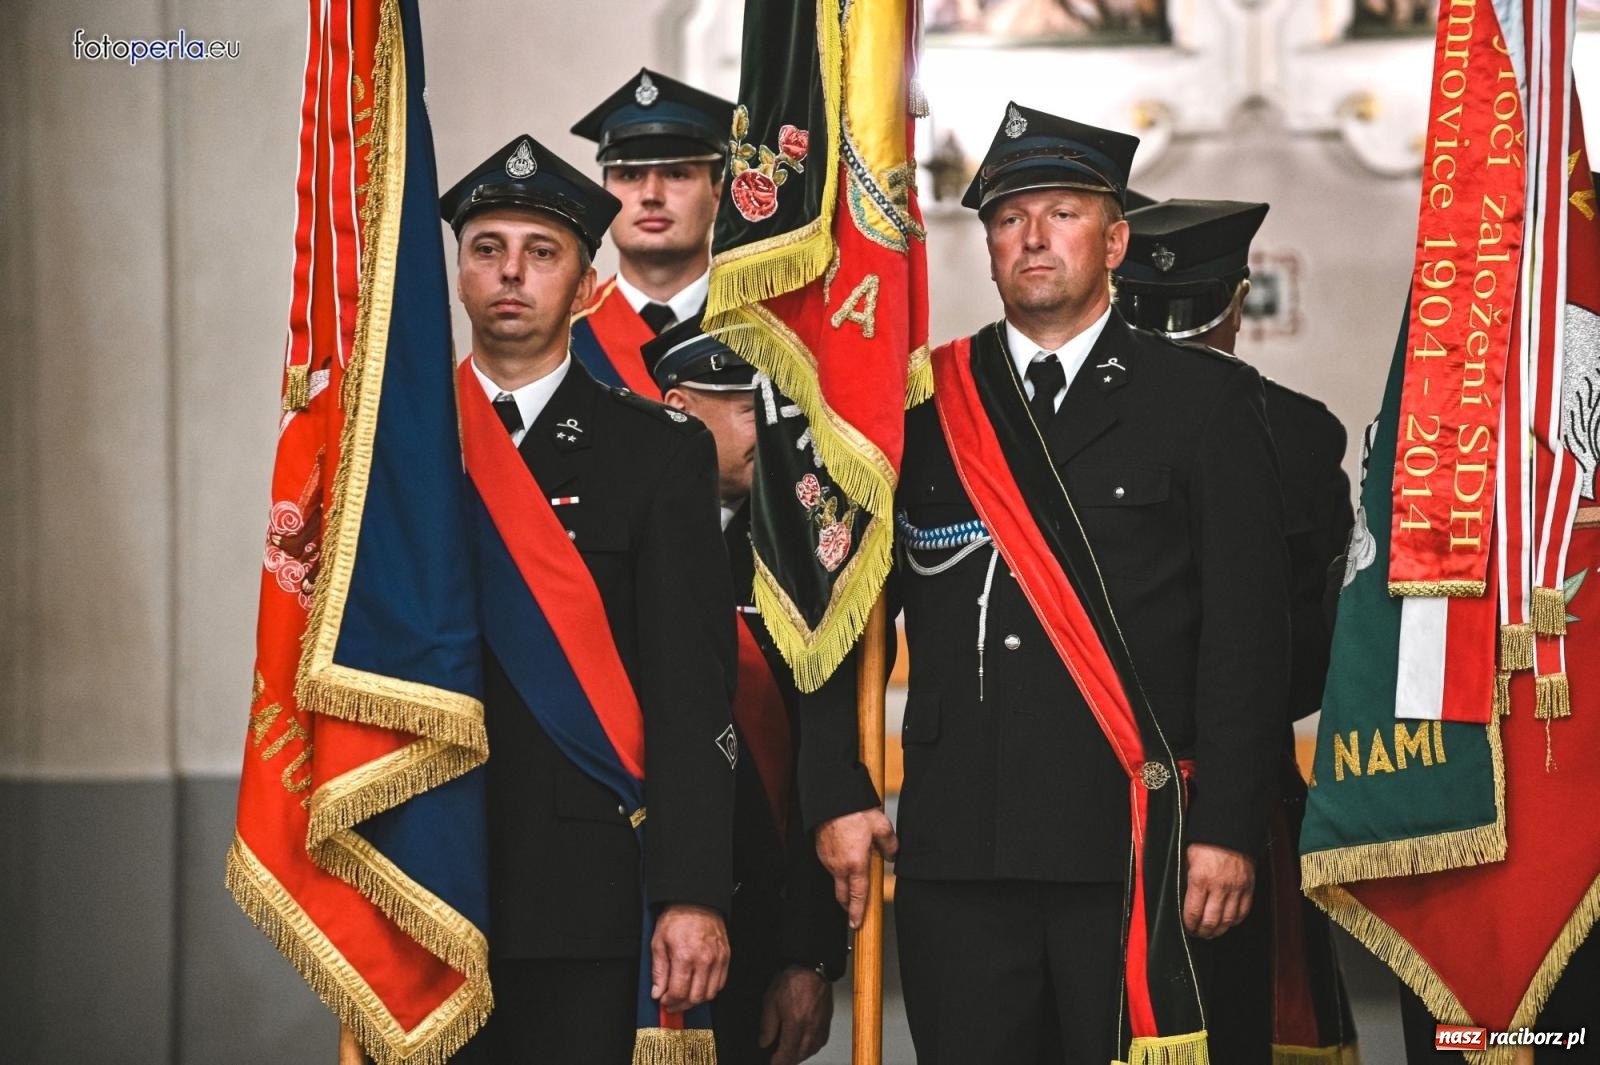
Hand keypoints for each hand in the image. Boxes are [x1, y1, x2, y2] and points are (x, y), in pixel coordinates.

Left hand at [650, 904, 729, 1012]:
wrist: (696, 902)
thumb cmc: (677, 919)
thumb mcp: (658, 942)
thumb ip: (658, 971)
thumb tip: (657, 992)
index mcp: (684, 956)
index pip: (679, 992)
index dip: (669, 1001)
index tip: (664, 1000)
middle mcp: (703, 960)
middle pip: (695, 997)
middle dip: (681, 1005)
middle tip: (672, 1002)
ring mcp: (717, 959)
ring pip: (710, 994)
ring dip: (696, 1000)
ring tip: (685, 996)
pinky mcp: (725, 957)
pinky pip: (720, 983)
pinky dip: (710, 990)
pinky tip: (699, 986)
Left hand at [757, 965, 833, 1064]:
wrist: (812, 966)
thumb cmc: (792, 979)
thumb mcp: (771, 1001)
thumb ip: (767, 1025)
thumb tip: (764, 1043)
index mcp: (796, 1025)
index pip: (787, 1056)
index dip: (777, 1062)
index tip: (771, 1063)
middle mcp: (811, 1029)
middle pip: (800, 1057)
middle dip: (787, 1061)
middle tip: (777, 1059)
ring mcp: (821, 1026)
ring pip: (811, 1051)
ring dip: (799, 1055)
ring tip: (789, 1053)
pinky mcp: (827, 1021)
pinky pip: (819, 1042)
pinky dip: (810, 1047)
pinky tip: (803, 1044)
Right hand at [814, 808, 897, 929]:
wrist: (832, 799)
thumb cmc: (854, 811)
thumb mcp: (882, 826)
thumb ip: (890, 845)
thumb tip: (892, 856)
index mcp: (855, 864)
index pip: (856, 896)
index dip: (856, 912)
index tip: (856, 924)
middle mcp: (839, 866)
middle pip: (841, 895)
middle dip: (848, 905)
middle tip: (854, 910)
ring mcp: (828, 860)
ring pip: (836, 880)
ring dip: (845, 883)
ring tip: (856, 873)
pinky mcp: (821, 852)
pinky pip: (831, 867)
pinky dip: (839, 869)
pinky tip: (847, 858)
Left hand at [1182, 843, 1254, 938]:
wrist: (1230, 831)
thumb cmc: (1205, 842)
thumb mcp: (1187, 859)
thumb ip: (1187, 880)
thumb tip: (1183, 898)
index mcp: (1200, 880)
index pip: (1193, 913)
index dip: (1189, 925)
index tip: (1187, 927)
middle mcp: (1218, 887)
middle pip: (1211, 921)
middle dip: (1203, 931)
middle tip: (1199, 933)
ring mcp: (1235, 889)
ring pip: (1228, 920)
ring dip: (1219, 930)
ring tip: (1212, 932)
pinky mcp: (1248, 887)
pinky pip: (1243, 911)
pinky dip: (1235, 920)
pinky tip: (1228, 922)